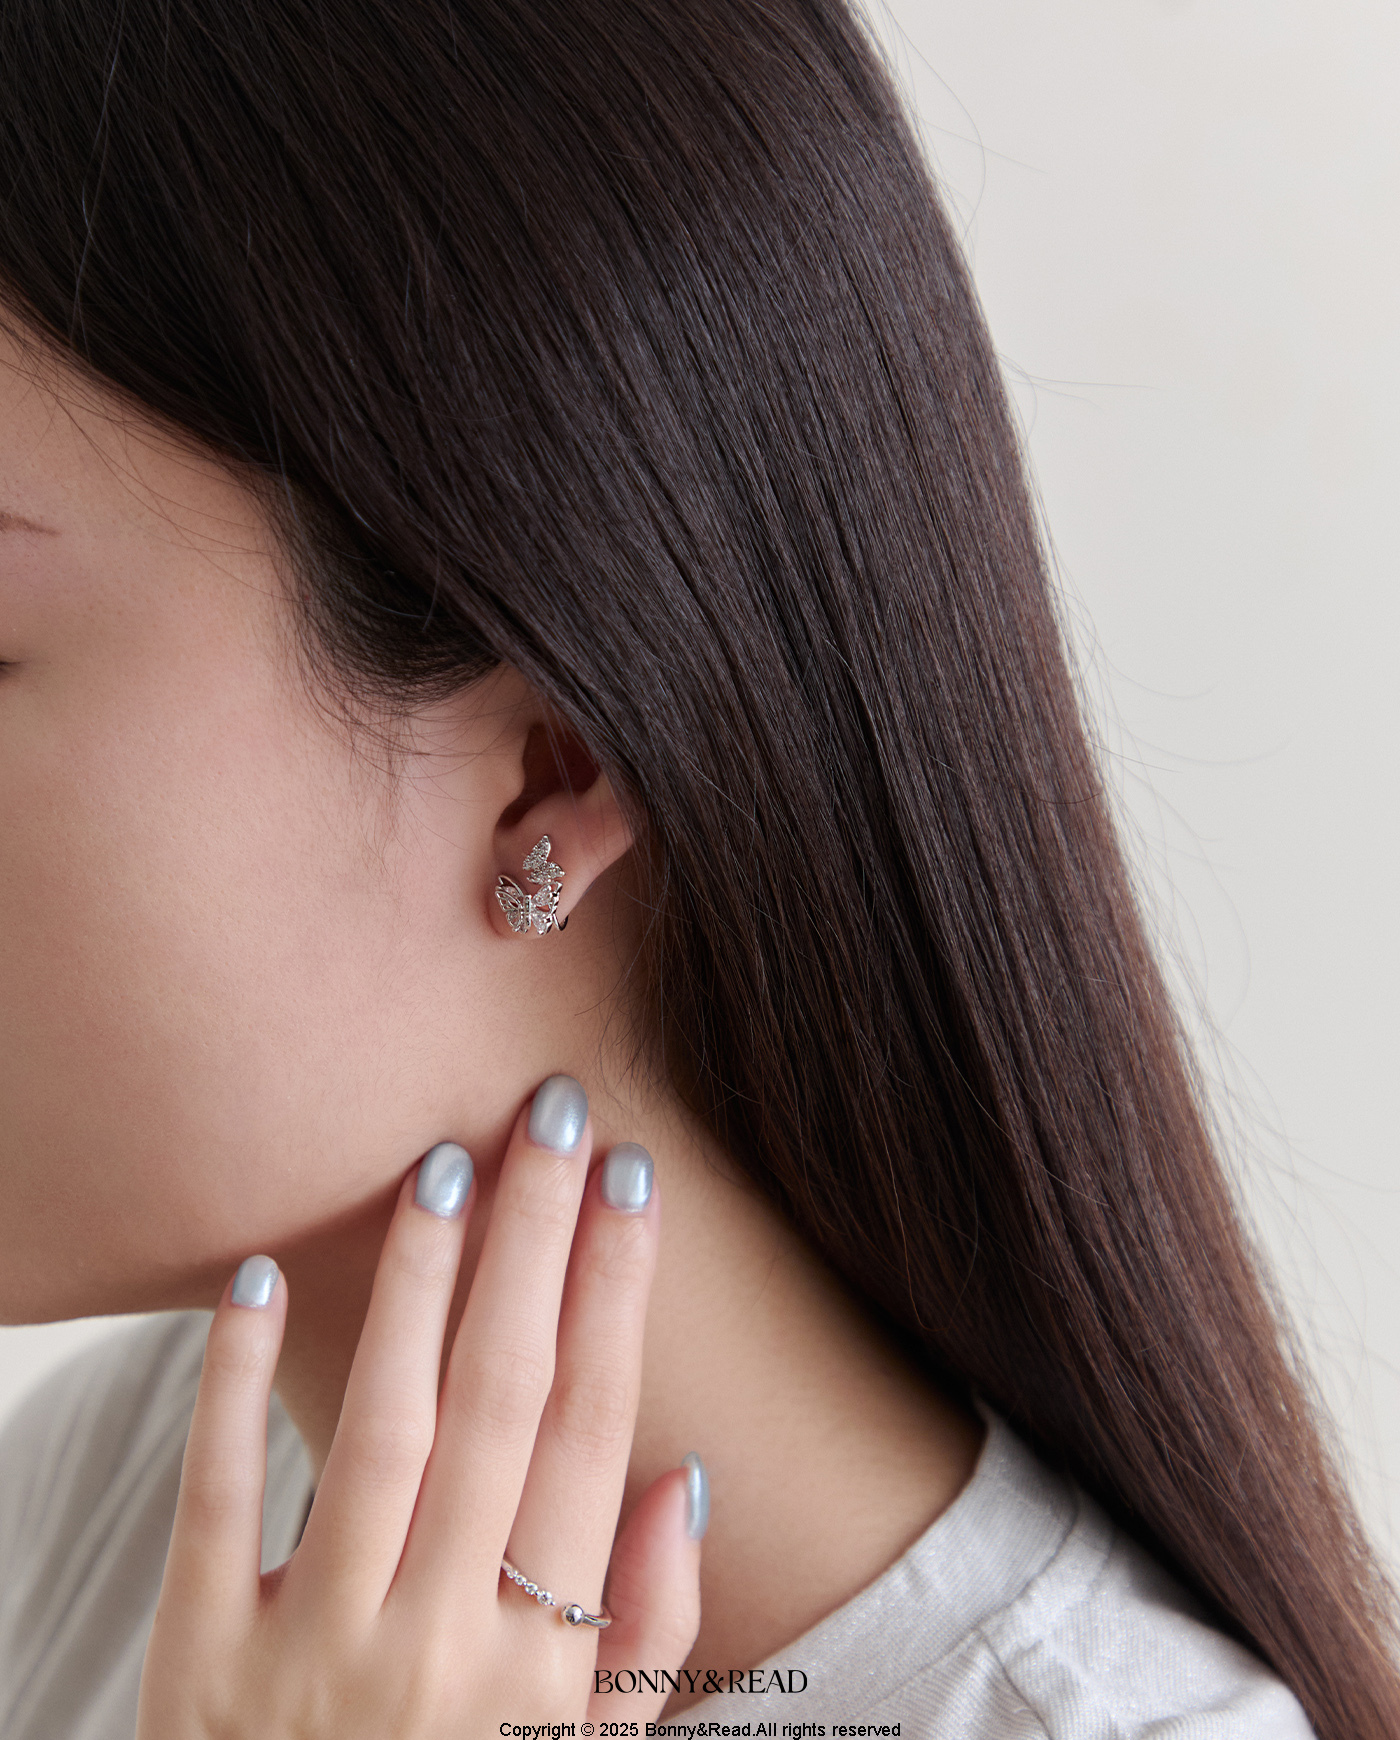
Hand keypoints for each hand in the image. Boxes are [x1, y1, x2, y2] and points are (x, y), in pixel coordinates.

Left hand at [136, 1079, 702, 1736]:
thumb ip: (648, 1635)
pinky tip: (263, 1279)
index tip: (632, 1181)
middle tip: (551, 1115)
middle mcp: (437, 1645)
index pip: (592, 1435)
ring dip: (418, 1284)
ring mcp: (313, 1650)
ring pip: (380, 1427)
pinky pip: (221, 1502)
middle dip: (534, 1243)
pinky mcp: (199, 1663)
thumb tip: (682, 1477)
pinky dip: (234, 1387)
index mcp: (539, 1668)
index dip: (617, 1296)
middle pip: (499, 1401)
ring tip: (447, 1164)